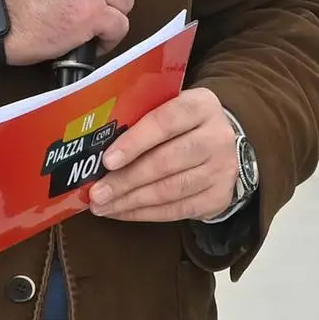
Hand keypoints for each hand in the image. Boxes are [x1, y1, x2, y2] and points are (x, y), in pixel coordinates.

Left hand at [92, 88, 244, 222]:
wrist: (222, 146)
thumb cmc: (182, 125)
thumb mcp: (168, 107)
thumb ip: (140, 117)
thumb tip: (96, 145)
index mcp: (201, 106)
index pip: (166, 122)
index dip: (135, 142)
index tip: (107, 161)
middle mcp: (217, 137)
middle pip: (166, 162)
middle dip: (126, 180)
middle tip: (97, 193)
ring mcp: (222, 169)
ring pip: (170, 190)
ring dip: (131, 201)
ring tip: (103, 206)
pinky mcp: (219, 197)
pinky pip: (177, 210)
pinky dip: (145, 214)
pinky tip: (123, 212)